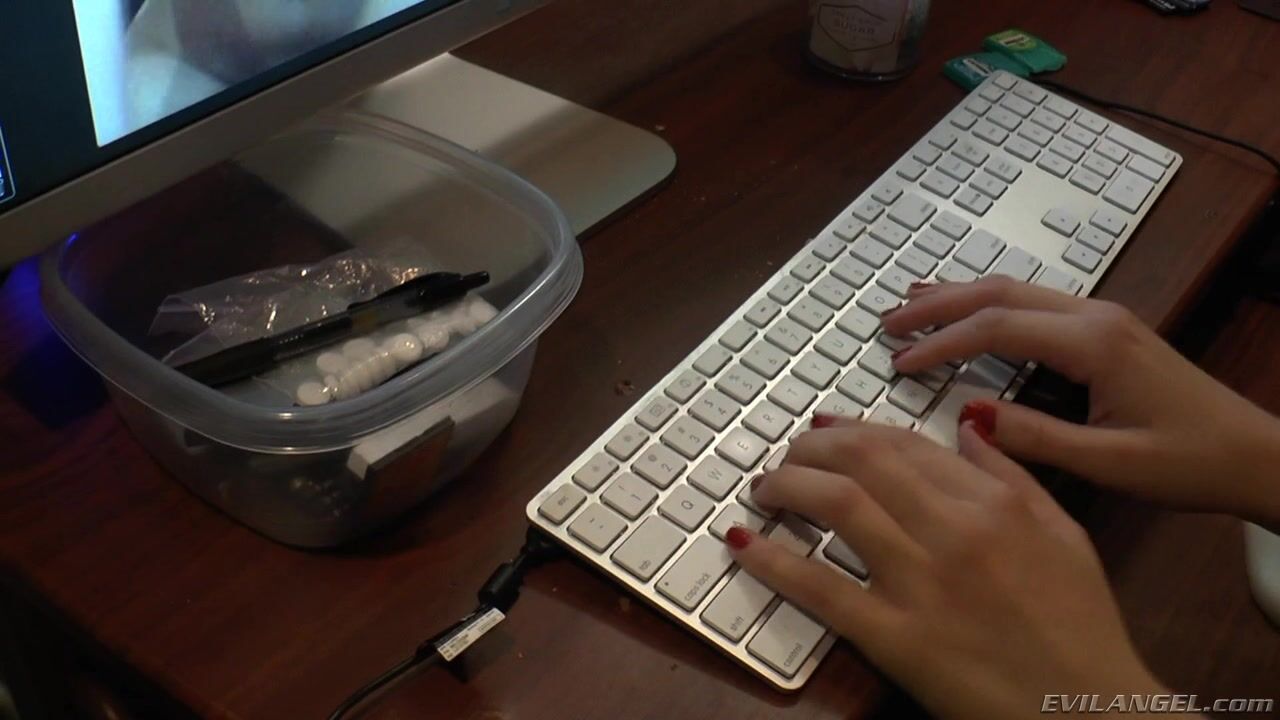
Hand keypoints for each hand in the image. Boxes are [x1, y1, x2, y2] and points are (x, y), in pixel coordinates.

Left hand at [730, 420, 1166, 719]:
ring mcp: (921, 584)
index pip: (905, 443)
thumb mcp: (1064, 533)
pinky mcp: (895, 638)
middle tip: (787, 455)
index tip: (824, 428)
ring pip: (836, 505)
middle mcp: (954, 532)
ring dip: (787, 485)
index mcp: (994, 503)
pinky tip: (743, 543)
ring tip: (765, 489)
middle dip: (810, 447)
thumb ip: (1012, 474)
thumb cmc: (1080, 626)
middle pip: (862, 460)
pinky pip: (821, 588)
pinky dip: (773, 560)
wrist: (1088, 711)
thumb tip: (968, 425)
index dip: (853, 429)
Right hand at [884, 277, 1279, 526]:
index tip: (898, 362)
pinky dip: (989, 304)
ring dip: (961, 295)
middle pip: (1001, 292)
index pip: (997, 326)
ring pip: (1017, 289)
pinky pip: (1034, 302)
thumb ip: (1035, 437)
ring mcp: (1103, 317)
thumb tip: (966, 414)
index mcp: (1093, 343)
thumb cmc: (1189, 464)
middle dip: (939, 303)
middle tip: (886, 320)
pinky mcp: (1107, 330)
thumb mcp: (1108, 463)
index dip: (941, 342)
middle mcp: (1095, 316)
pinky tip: (969, 312)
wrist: (1257, 456)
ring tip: (911, 304)